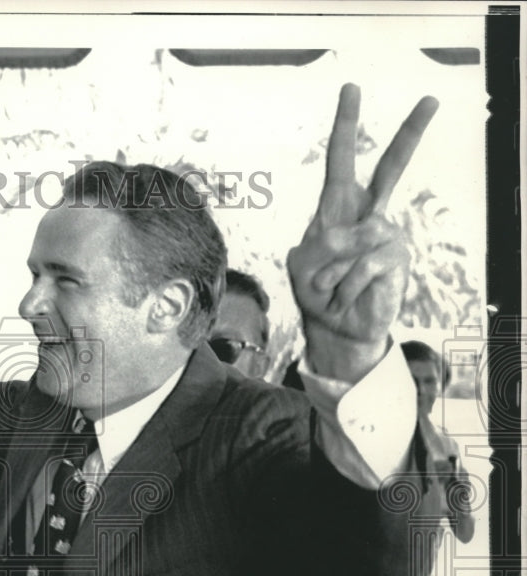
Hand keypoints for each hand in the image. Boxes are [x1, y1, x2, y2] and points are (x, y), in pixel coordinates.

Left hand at [287, 84, 438, 380]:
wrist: (334, 328)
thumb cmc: (316, 293)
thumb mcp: (304, 265)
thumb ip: (323, 244)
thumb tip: (352, 235)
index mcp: (336, 208)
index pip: (340, 160)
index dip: (345, 126)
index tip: (351, 89)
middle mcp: (367, 214)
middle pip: (391, 168)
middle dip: (411, 134)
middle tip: (430, 98)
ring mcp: (386, 235)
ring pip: (359, 237)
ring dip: (333, 270)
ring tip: (330, 289)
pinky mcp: (396, 259)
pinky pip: (365, 264)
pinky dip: (346, 284)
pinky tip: (345, 295)